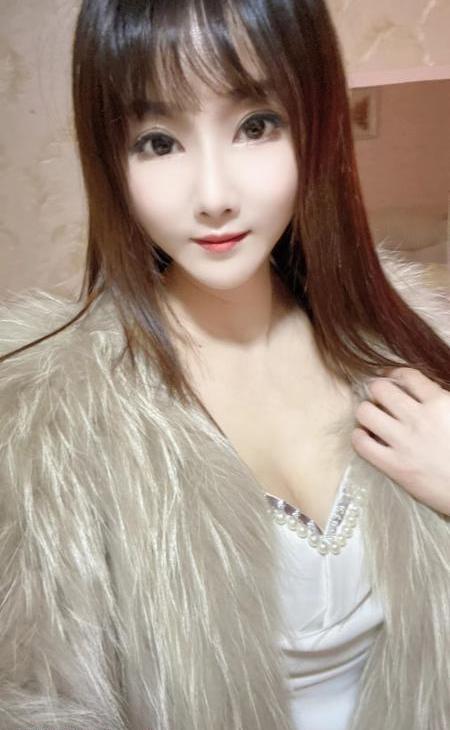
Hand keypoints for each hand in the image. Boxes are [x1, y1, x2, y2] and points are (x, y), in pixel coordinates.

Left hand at [351, 367, 449, 514]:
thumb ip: (440, 400)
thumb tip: (419, 390)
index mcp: (440, 403)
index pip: (407, 376)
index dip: (394, 374)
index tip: (389, 378)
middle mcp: (419, 419)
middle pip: (380, 389)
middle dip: (376, 391)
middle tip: (379, 400)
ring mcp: (404, 443)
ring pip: (365, 412)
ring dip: (366, 412)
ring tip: (372, 419)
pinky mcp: (395, 466)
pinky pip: (362, 444)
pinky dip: (359, 437)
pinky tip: (366, 438)